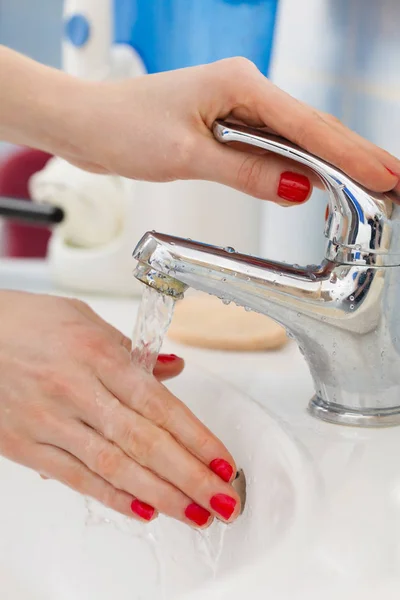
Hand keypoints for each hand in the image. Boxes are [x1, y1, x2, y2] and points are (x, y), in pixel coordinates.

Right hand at [0, 291, 238, 526]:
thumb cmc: (29, 323)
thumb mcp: (85, 322)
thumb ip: (132, 352)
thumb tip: (174, 370)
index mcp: (98, 354)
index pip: (159, 404)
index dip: (196, 437)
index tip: (224, 462)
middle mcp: (77, 390)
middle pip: (144, 441)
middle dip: (190, 476)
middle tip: (223, 500)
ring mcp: (49, 421)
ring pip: (114, 466)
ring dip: (160, 494)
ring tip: (194, 513)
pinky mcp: (25, 445)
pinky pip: (75, 478)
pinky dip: (112, 497)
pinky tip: (143, 511)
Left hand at [62, 57, 399, 200]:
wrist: (85, 122)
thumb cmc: (123, 127)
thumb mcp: (187, 156)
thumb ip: (247, 171)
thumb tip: (298, 188)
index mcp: (240, 86)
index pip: (309, 128)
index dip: (352, 155)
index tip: (387, 175)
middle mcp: (242, 91)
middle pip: (311, 129)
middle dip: (353, 157)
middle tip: (392, 181)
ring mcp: (233, 108)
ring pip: (293, 140)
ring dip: (329, 163)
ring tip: (367, 184)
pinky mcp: (222, 126)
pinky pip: (269, 147)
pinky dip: (294, 165)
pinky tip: (315, 180)